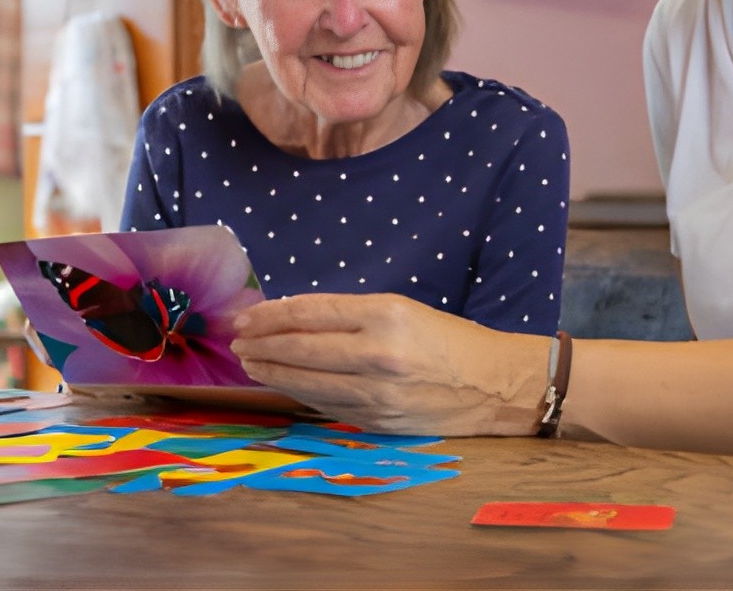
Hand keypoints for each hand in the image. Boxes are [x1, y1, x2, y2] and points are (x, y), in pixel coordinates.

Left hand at [230, 292, 548, 435]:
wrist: (494, 385)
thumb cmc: (446, 339)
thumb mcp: (400, 310)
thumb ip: (348, 315)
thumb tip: (290, 319)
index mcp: (386, 315)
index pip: (311, 313)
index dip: (271, 315)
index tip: (246, 316)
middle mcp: (379, 354)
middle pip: (301, 349)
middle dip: (262, 345)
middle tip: (238, 341)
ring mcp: (378, 394)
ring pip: (307, 383)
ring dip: (272, 373)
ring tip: (251, 362)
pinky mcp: (379, 422)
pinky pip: (328, 406)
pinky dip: (300, 394)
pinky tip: (284, 385)